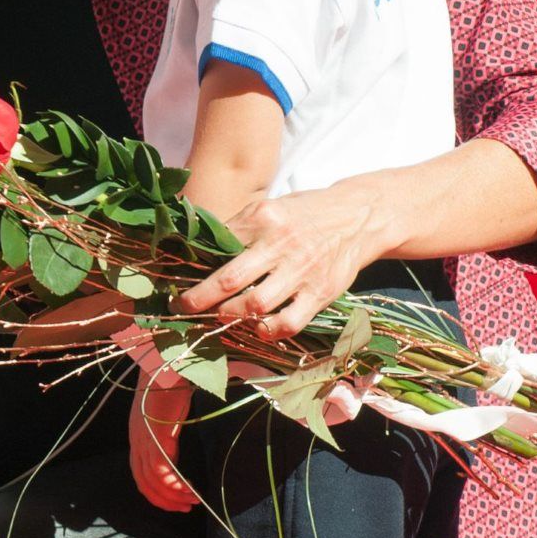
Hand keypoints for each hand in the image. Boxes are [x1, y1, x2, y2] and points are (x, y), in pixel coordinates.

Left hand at [129, 370, 196, 512]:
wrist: (170, 360)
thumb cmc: (173, 380)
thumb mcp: (169, 411)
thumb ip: (169, 430)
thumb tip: (178, 444)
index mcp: (139, 434)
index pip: (140, 472)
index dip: (157, 491)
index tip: (177, 498)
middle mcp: (137, 439)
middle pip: (144, 482)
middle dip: (165, 500)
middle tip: (186, 507)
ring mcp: (145, 438)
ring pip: (154, 481)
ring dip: (174, 496)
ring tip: (193, 500)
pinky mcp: (156, 436)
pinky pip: (162, 472)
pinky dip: (175, 486)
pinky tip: (190, 490)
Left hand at [178, 179, 390, 339]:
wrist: (359, 216)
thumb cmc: (306, 213)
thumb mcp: (272, 207)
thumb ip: (241, 227)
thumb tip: (200, 250)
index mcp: (264, 218)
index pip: (218, 246)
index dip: (194, 265)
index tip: (177, 277)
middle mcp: (280, 244)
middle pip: (229, 280)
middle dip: (198, 298)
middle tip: (181, 306)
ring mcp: (301, 271)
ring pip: (255, 304)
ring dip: (230, 316)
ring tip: (218, 316)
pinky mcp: (320, 292)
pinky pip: (289, 321)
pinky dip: (268, 330)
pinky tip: (256, 328)